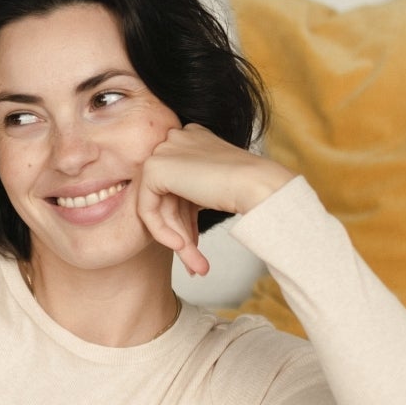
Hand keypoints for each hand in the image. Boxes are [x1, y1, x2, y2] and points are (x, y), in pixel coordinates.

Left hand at [137, 123, 295, 276]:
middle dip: (180, 231)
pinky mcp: (154, 168)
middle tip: (195, 261)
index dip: (186, 218)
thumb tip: (174, 220)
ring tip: (196, 266)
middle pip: (167, 196)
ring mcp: (163, 151)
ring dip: (177, 239)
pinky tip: (180, 247)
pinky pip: (147, 208)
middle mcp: (174, 139)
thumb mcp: (213, 187)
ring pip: (158, 206)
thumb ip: (191, 193)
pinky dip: (161, 231)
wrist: (258, 185)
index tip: (196, 242)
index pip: (178, 184)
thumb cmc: (249, 189)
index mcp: (191, 138)